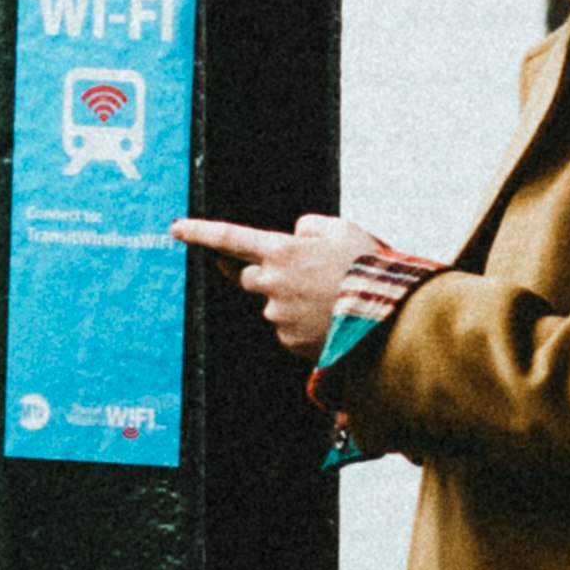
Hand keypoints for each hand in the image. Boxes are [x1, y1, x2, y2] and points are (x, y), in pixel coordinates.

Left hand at [177, 213, 423, 355]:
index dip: (200, 232)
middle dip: (268, 274)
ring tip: (333, 300)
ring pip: (275, 305)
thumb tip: (296, 235)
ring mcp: (279, 316)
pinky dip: (305, 325)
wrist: (391, 317)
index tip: (177, 228)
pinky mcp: (290, 342)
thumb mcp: (343, 230)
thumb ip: (310, 226)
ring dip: (294, 301)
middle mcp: (272, 284)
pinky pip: (289, 330)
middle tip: (304, 274)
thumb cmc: (369, 269)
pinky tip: (331, 321)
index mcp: (281, 251)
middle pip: (250, 276)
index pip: (230, 238)